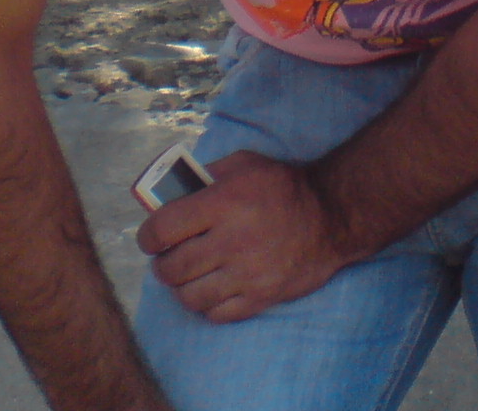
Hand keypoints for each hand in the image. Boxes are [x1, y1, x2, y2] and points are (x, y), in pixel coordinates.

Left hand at [135, 150, 354, 322]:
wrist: (330, 215)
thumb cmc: (282, 186)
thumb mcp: (243, 164)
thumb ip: (206, 176)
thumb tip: (171, 194)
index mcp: (222, 203)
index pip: (163, 229)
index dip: (147, 237)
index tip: (150, 239)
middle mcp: (231, 241)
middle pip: (172, 268)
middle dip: (161, 265)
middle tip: (166, 259)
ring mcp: (247, 274)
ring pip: (190, 297)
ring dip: (181, 288)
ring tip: (186, 276)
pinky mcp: (261, 297)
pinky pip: (217, 314)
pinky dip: (207, 306)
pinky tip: (211, 290)